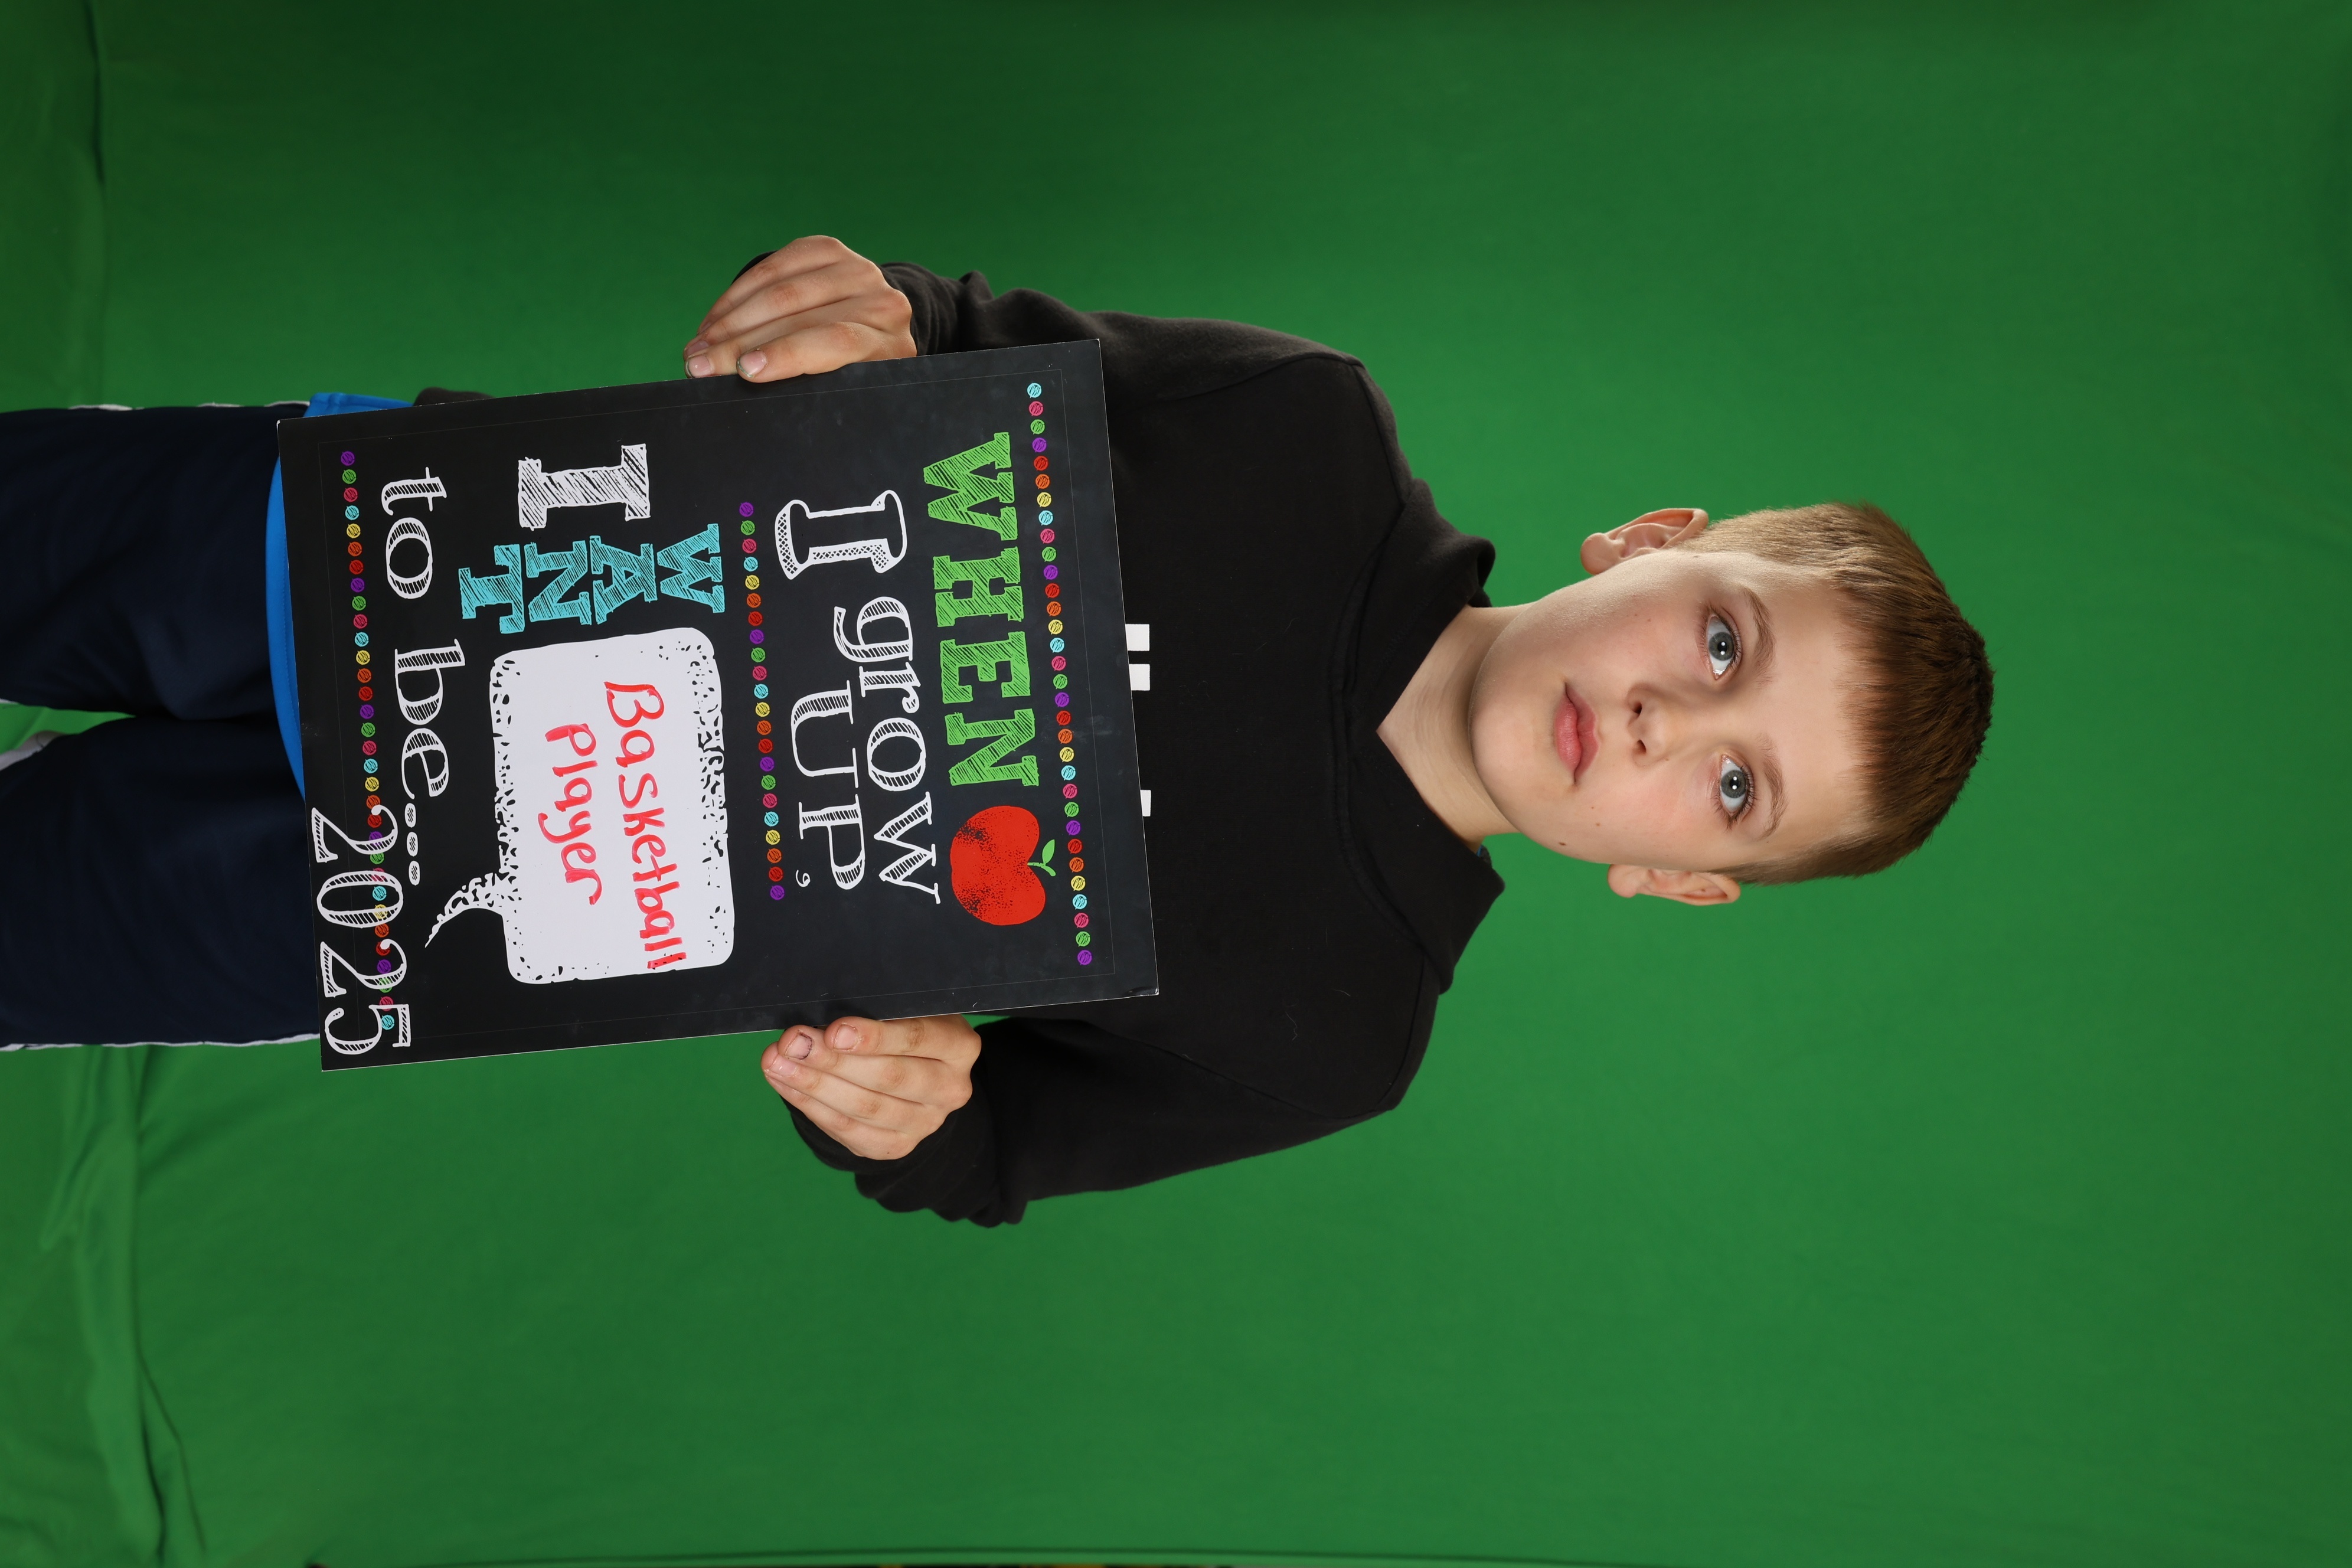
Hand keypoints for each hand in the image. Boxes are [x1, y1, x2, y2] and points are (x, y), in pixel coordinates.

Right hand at [683, 235, 915, 382]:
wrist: (878, 328)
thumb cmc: (855, 374)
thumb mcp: (851, 392)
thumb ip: (820, 391)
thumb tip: (750, 392)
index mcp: (890, 346)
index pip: (835, 343)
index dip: (785, 354)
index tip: (744, 370)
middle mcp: (881, 304)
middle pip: (800, 317)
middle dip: (739, 343)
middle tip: (698, 365)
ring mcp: (858, 270)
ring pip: (781, 289)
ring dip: (730, 320)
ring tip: (697, 347)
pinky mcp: (830, 249)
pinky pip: (774, 265)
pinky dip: (738, 294)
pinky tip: (714, 319)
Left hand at [760, 1014, 978, 1159]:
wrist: (920, 1076)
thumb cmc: (903, 1027)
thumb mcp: (904, 1010)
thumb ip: (873, 1011)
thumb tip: (818, 1023)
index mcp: (959, 1046)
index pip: (917, 1039)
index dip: (875, 1037)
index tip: (834, 1030)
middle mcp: (950, 1089)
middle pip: (888, 1077)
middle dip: (833, 1060)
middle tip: (792, 1043)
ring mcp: (924, 1123)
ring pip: (864, 1108)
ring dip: (812, 1084)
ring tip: (777, 1062)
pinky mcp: (895, 1146)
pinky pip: (848, 1130)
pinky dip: (810, 1106)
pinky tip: (785, 1083)